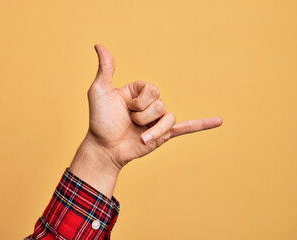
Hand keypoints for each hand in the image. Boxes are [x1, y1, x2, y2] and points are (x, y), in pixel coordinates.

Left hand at [69, 44, 222, 197]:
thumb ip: (105, 69)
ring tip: (139, 135)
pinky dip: (202, 125)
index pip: (152, 89)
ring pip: (168, 116)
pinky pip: (186, 128)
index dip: (138, 100)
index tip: (123, 107)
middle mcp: (150, 105)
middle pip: (160, 102)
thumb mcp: (100, 91)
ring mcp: (157, 120)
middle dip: (142, 114)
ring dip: (152, 128)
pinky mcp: (163, 134)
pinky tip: (219, 121)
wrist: (104, 148)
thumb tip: (99, 45)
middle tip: (128, 122)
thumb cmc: (100, 120)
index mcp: (140, 93)